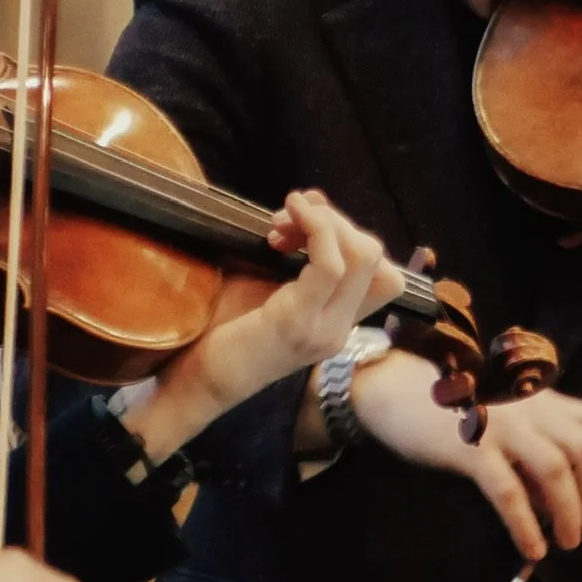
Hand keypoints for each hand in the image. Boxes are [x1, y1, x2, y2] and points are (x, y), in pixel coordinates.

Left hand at [120, 191, 404, 465]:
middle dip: (335, 222)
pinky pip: (331, 265)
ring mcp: (325, 329)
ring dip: (325, 222)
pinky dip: (316, 229)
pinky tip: (290, 216)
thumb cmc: (221, 331)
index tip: (303, 227)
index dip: (351, 236)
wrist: (196, 381)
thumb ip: (293, 253)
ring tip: (282, 221)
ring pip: (361, 255)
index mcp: (335, 322)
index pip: (384, 274)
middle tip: (287, 222)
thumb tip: (309, 201)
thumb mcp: (266, 285)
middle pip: (374, 256)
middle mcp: (339, 328)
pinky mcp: (298, 322)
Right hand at [348, 353, 581, 562]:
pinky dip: (525, 524)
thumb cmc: (453, 411)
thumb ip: (537, 447)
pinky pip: (508, 491)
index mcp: (545, 400)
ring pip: (556, 470)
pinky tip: (532, 549)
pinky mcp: (471, 448)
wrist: (396, 391)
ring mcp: (502, 426)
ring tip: (566, 542)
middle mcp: (531, 409)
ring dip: (570, 512)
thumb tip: (558, 503)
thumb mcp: (507, 418)